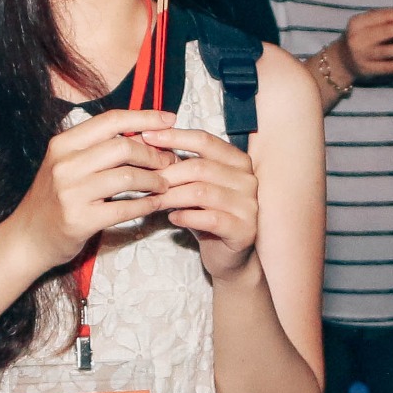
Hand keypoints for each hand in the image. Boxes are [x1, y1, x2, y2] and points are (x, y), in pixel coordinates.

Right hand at [6, 108, 182, 267]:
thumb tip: (145, 135)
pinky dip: (146, 205)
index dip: (144, 117)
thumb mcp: (67, 164)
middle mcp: (64, 164)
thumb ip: (98, 148)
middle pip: (123, 147)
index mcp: (63, 144)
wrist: (27, 238)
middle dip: (153, 154)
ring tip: (164, 184)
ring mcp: (71, 193)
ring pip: (127, 176)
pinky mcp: (80, 220)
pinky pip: (125, 208)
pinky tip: (154, 204)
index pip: (110, 120)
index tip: (168, 119)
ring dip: (154, 180)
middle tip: (168, 162)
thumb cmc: (54, 199)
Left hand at [149, 125, 261, 281]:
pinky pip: (209, 218)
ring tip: (153, 201)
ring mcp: (249, 205)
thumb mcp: (194, 186)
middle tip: (144, 181)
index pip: (205, 140)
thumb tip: (146, 144)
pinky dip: (186, 217)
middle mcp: (248, 179)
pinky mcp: (244, 229)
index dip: (175, 137)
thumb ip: (179, 166)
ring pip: (201, 192)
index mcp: (238, 161)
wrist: (228, 256)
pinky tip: (172, 218)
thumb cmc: (207, 215)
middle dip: (167, 174)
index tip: (147, 137)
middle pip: (200, 167)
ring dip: (171, 197)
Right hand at [340, 8, 392, 78]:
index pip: (383, 15)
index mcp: (357, 22)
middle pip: (387, 31)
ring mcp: (361, 55)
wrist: (341, 60)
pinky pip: (387, 67)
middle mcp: (357, 38)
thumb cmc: (360, 37)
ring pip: (388, 50)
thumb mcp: (366, 24)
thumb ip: (385, 18)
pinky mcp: (366, 69)